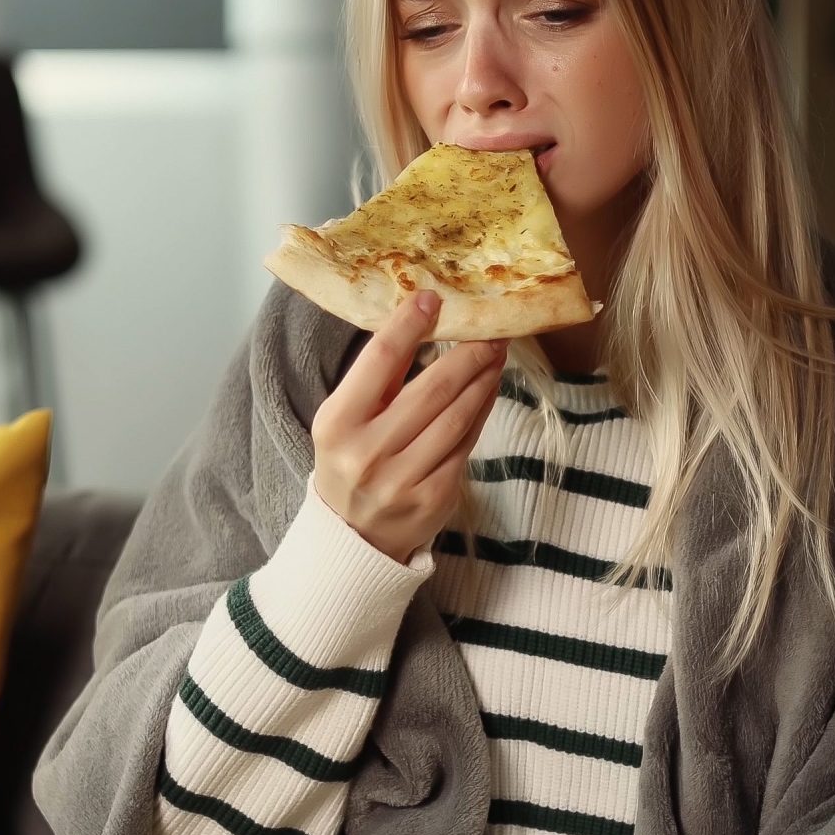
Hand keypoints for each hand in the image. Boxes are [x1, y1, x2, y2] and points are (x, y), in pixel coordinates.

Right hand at [311, 291, 507, 563]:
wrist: (352, 534)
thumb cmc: (350, 460)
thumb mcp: (346, 418)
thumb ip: (379, 378)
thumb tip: (423, 320)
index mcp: (338, 423)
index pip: (379, 361)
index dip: (409, 326)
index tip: (432, 299)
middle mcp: (367, 453)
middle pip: (430, 390)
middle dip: (466, 355)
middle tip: (491, 331)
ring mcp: (403, 479)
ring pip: (456, 417)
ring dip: (482, 381)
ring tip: (496, 355)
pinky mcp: (434, 498)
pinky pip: (466, 445)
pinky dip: (481, 413)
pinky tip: (488, 390)